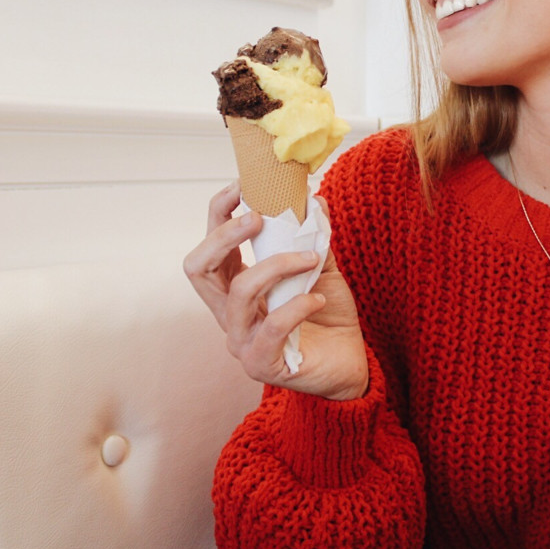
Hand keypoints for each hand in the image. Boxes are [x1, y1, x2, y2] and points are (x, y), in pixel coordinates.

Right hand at [183, 183, 369, 400]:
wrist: (350, 363)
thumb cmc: (329, 317)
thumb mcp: (321, 268)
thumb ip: (313, 236)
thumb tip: (315, 199)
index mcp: (235, 287)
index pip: (209, 247)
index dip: (217, 214)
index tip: (240, 186)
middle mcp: (230, 313)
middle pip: (199, 268)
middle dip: (224, 235)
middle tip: (258, 216)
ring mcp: (241, 340)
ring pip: (239, 293)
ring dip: (276, 265)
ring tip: (309, 257)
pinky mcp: (262, 363)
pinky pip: (272, 326)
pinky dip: (298, 305)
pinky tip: (319, 299)